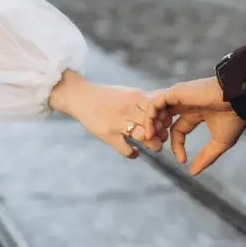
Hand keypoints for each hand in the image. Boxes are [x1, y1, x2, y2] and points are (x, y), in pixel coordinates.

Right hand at [49, 71, 169, 157]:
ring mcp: (118, 123)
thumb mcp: (128, 92)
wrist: (80, 97)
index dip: (165, 118)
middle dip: (162, 133)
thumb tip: (164, 106)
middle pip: (155, 123)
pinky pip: (126, 149)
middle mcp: (128, 109)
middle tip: (162, 137)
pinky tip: (135, 153)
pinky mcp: (109, 135)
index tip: (165, 123)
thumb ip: (145, 100)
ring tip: (154, 146)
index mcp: (135, 97)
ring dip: (154, 145)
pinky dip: (133, 154)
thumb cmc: (107, 96)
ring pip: (144, 136)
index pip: (159, 109)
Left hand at [153, 77, 245, 175]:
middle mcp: (185, 104)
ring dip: (151, 126)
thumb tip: (193, 173)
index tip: (182, 160)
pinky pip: (154, 104)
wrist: (238, 100)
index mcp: (196, 113)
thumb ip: (206, 157)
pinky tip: (151, 131)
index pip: (178, 130)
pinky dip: (149, 117)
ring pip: (156, 111)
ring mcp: (179, 97)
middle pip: (163, 119)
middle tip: (155, 147)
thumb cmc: (233, 119)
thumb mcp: (220, 143)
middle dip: (156, 134)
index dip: (177, 146)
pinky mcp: (174, 92)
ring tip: (152, 139)